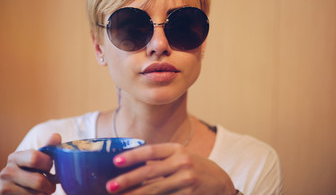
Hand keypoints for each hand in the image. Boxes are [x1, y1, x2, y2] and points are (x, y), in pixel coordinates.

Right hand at [0, 133, 60, 194]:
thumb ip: (47, 149)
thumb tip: (56, 136)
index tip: (50, 168)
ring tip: (41, 192)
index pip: (35, 158)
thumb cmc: (28, 174)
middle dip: (49, 185)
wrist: (12, 191)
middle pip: (38, 181)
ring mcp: (4, 187)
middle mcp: (7, 171)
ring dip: (44, 194)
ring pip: (37, 194)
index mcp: (16, 157)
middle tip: (50, 186)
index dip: (48, 164)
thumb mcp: (36, 160)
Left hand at [106, 143, 235, 194]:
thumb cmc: (194, 168)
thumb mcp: (180, 157)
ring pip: (154, 189)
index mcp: (176, 149)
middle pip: (149, 171)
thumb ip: (160, 160)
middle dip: (127, 180)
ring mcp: (186, 179)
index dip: (132, 156)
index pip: (150, 150)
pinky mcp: (189, 194)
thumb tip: (132, 167)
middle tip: (110, 186)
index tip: (115, 162)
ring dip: (135, 194)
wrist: (220, 183)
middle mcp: (182, 161)